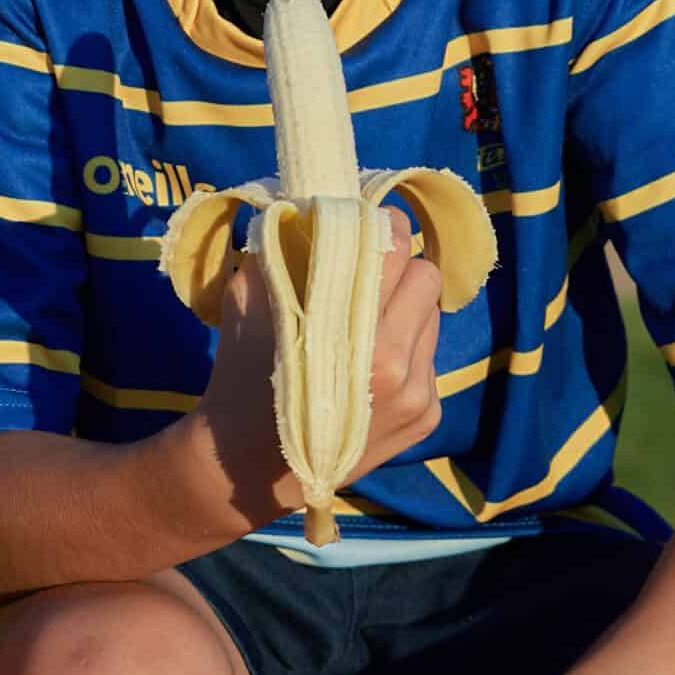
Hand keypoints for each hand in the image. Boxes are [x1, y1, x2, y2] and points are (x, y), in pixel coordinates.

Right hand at [191, 207, 444, 525]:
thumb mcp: (248, 302)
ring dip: (404, 307)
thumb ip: (282, 253)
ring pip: (433, 316)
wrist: (249, 465)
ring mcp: (420, 395)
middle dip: (398, 267)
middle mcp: (399, 364)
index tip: (363, 221)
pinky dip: (406, 347)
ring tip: (364, 321)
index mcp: (356, 332)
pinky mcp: (429, 416)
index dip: (382, 223)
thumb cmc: (241, 375)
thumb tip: (308, 210)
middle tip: (365, 272)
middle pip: (427, 277)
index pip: (396, 247)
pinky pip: (429, 356)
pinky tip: (368, 364)